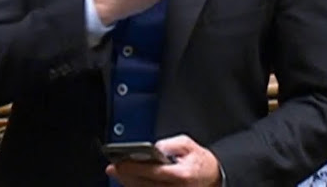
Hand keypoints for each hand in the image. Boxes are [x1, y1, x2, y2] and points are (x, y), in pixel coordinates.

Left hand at [106, 135, 221, 186]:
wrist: (214, 178)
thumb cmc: (200, 161)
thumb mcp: (189, 145)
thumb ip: (170, 144)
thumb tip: (155, 148)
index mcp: (182, 175)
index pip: (153, 172)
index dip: (134, 168)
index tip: (120, 163)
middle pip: (145, 184)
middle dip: (126, 176)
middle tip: (113, 168)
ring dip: (129, 183)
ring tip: (117, 173)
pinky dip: (138, 186)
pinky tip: (129, 180)